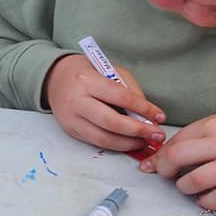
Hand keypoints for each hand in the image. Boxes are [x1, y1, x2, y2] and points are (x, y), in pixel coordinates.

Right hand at [44, 54, 166, 150]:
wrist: (55, 77)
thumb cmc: (86, 72)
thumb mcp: (110, 71)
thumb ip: (129, 91)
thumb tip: (148, 116)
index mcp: (87, 80)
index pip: (121, 97)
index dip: (144, 109)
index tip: (160, 116)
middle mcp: (76, 100)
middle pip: (112, 122)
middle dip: (138, 131)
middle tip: (156, 134)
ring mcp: (71, 118)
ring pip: (104, 138)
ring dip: (129, 143)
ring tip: (144, 141)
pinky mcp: (70, 130)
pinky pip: (96, 142)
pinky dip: (116, 145)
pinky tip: (128, 142)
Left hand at [141, 110, 215, 209]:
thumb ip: (200, 135)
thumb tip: (169, 149)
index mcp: (215, 124)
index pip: (176, 141)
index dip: (159, 155)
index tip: (152, 164)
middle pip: (179, 157)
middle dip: (164, 169)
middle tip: (165, 175)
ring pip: (196, 179)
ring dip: (184, 187)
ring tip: (187, 187)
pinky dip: (207, 202)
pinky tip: (205, 200)